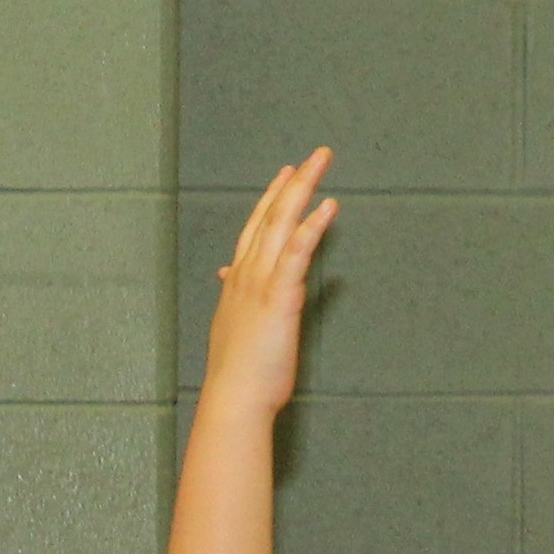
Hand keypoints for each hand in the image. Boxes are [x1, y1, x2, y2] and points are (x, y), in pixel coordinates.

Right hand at [204, 149, 337, 413]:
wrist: (234, 396)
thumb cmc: (239, 372)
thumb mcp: (235, 326)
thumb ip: (235, 297)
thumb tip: (226, 275)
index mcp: (238, 282)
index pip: (254, 230)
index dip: (270, 200)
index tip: (284, 176)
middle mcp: (246, 274)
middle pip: (269, 217)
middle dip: (291, 184)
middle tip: (311, 157)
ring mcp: (260, 282)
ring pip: (281, 224)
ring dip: (303, 190)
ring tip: (321, 163)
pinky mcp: (279, 297)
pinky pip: (296, 252)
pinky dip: (312, 227)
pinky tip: (328, 205)